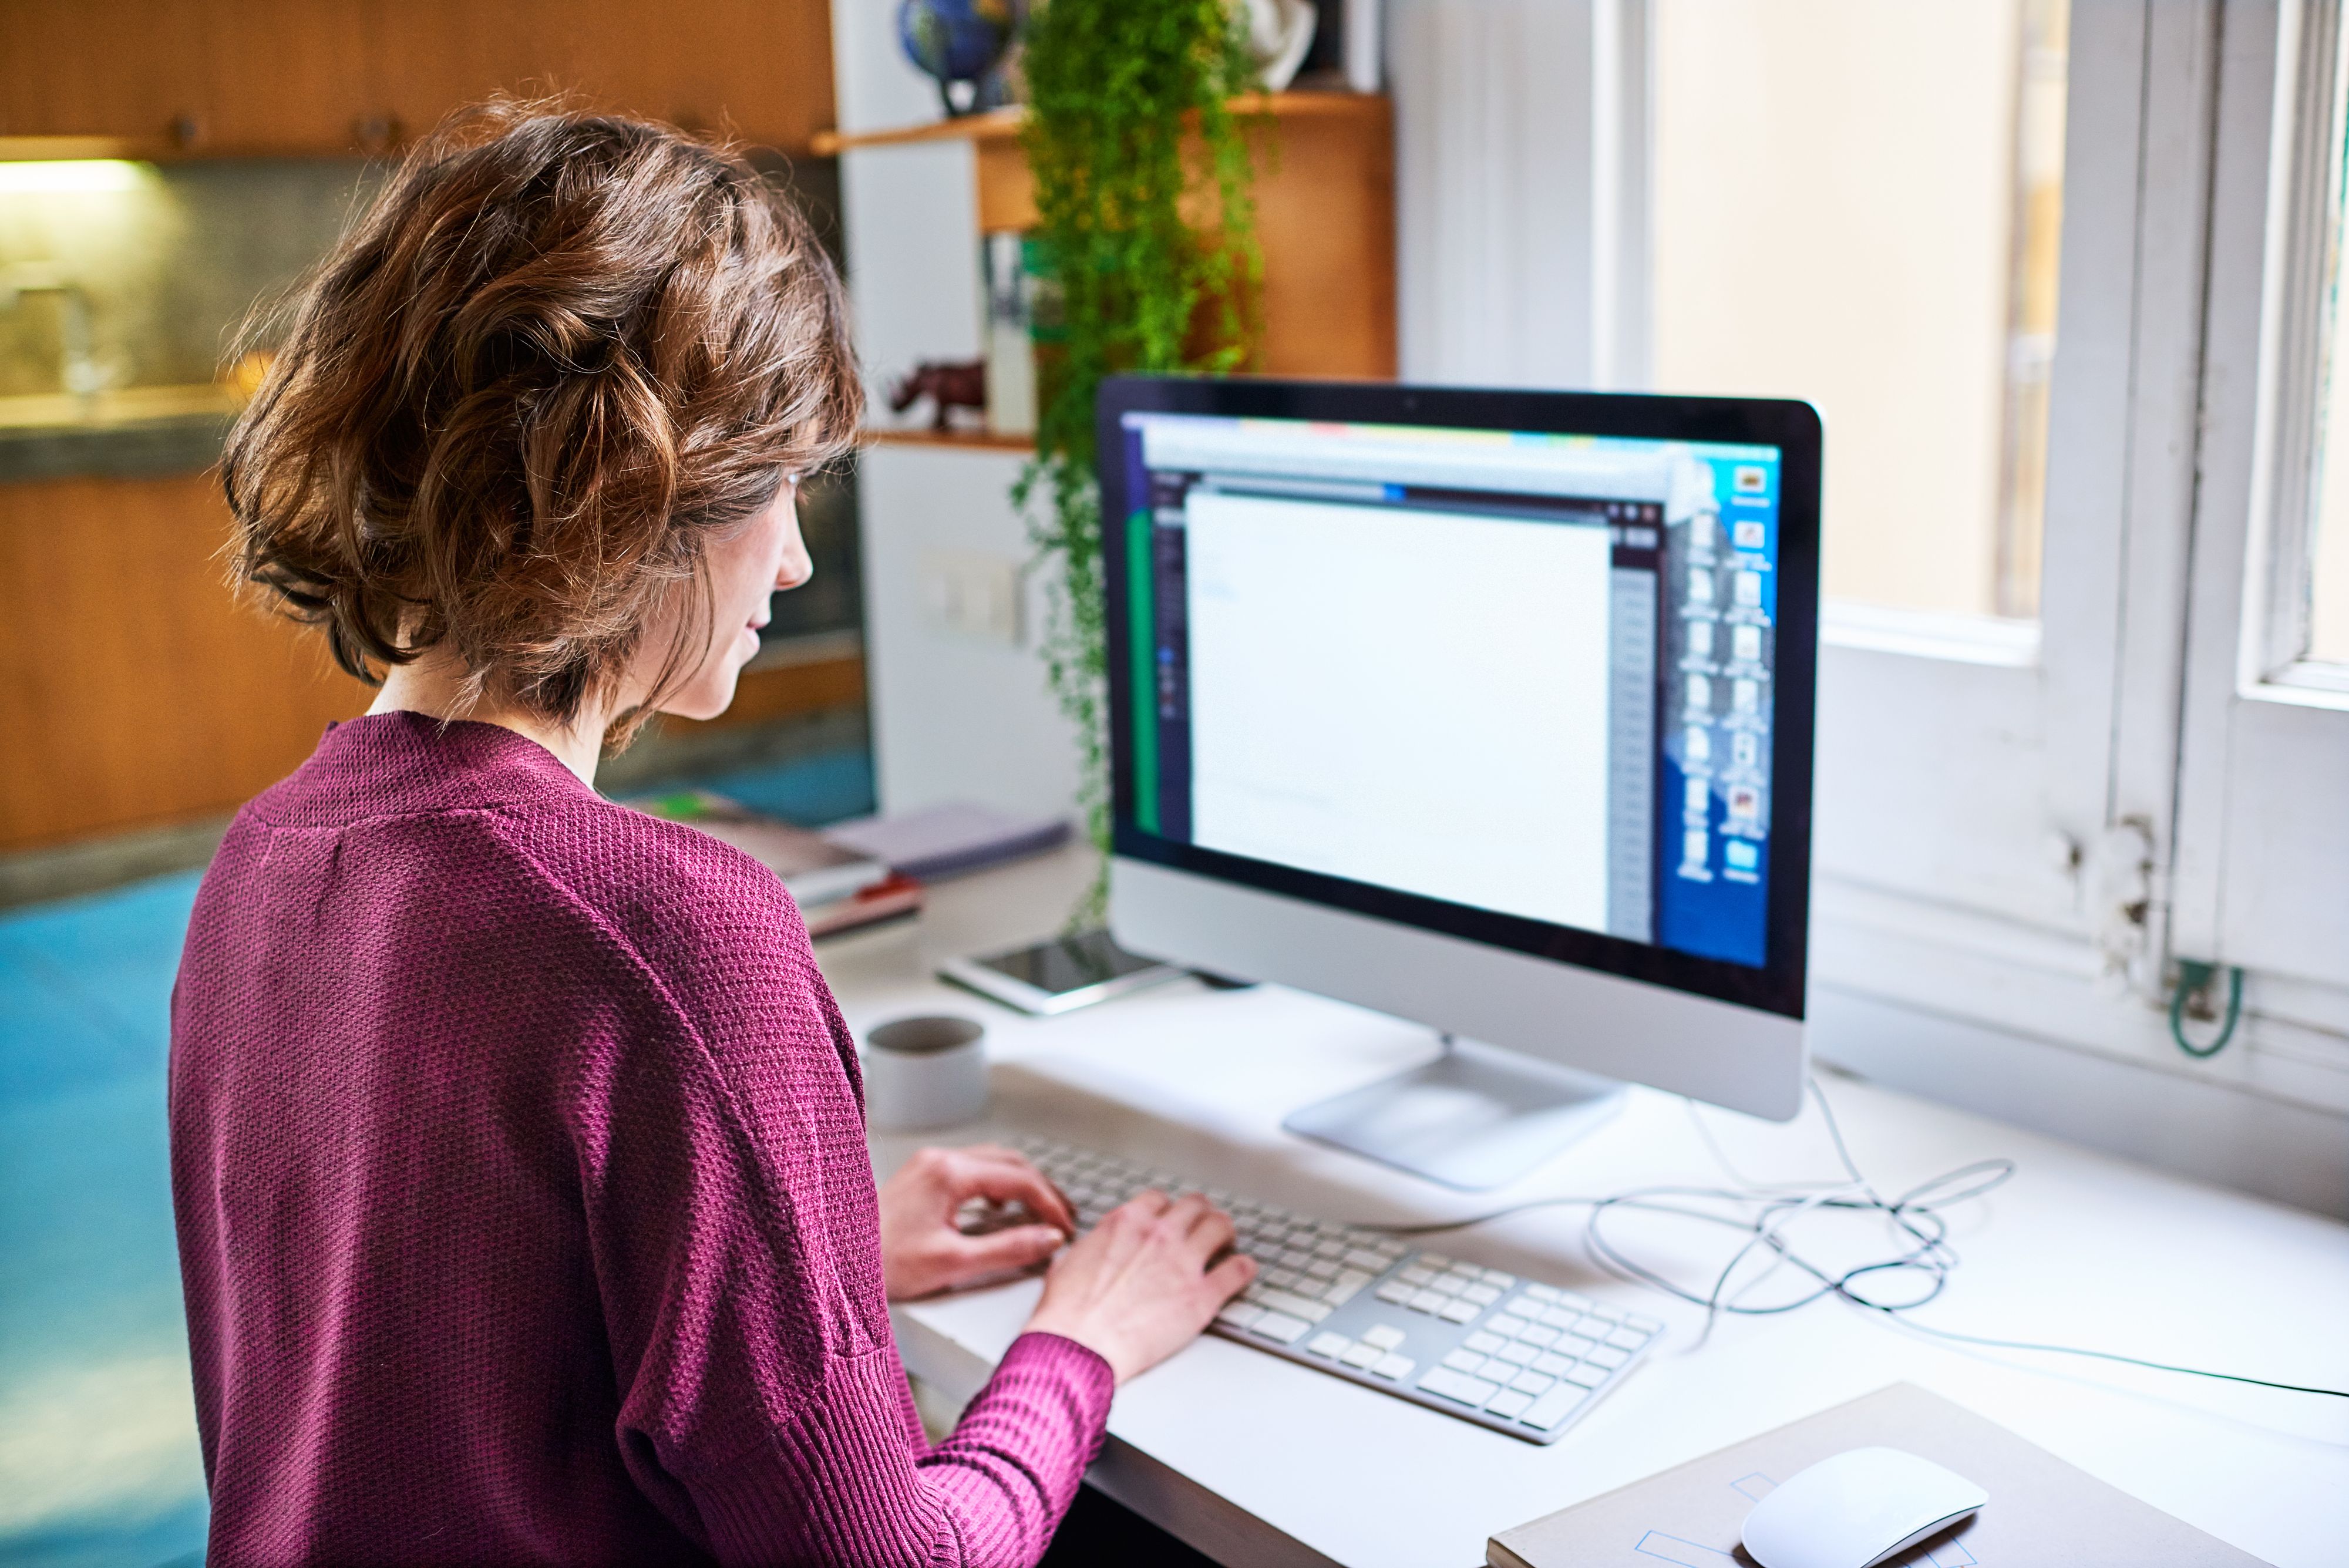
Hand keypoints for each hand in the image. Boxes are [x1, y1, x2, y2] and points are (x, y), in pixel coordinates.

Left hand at [878, 1144, 1076, 1299]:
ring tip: (1041, 1212)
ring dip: (1022, 1184)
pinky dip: (997, 1184)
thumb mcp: (953, 1263)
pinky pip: (973, 1169)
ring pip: (993, 1162)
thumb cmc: (882, 1263)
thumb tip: (1048, 1240)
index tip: (1066, 1229)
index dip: (1051, 1204)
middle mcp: (939, 1159)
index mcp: (949, 1173)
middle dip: (1043, 1190)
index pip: (1020, 1178)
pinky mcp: (922, 1176)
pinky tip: (1001, 1207)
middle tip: (1064, 1218)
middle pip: (1011, 1163)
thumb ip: (1008, 1249)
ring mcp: (929, 1164)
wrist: (835, 1260)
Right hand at [1022, 1190, 1254, 1384]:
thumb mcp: (1069, 1263)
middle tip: (1204, 1225)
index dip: (1167, 1210)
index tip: (1170, 1219)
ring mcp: (1184, 1263)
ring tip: (1226, 1241)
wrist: (1078, 1346)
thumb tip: (1093, 1250)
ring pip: (1221, 1226)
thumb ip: (1093, 1247)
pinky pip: (1238, 1270)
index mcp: (1126, 1223)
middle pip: (1195, 1205)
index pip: (1159, 1199)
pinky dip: (1244, 1267)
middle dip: (1200, 1214)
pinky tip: (1243, 1270)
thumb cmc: (1067, 1313)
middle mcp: (1159, 1235)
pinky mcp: (1202, 1296)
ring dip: (1225, 1231)